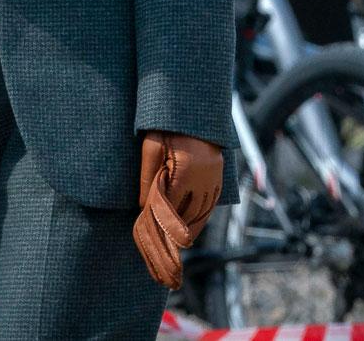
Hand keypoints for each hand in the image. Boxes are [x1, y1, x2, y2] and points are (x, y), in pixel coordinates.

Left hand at [132, 131, 223, 288]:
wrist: (195, 109)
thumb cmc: (168, 124)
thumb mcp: (152, 144)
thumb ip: (147, 174)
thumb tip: (143, 205)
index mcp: (186, 171)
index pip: (170, 209)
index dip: (160, 227)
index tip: (150, 242)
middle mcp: (204, 178)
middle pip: (187, 216)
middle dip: (174, 234)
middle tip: (160, 253)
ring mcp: (215, 179)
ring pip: (202, 214)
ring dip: (188, 230)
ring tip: (175, 247)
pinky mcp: (220, 177)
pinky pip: (211, 205)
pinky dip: (201, 219)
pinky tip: (190, 228)